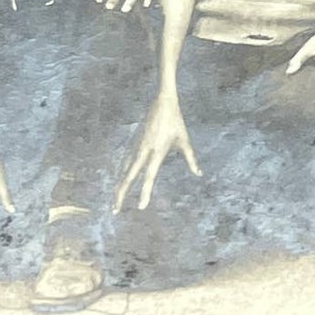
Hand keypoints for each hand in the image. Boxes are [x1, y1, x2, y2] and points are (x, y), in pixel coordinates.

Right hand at [114, 94, 200, 210]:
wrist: (162, 102)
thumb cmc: (176, 122)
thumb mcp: (184, 140)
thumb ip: (191, 159)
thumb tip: (199, 174)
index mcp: (157, 152)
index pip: (150, 177)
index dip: (145, 192)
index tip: (141, 207)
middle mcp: (144, 151)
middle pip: (129, 177)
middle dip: (121, 194)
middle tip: (114, 211)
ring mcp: (136, 146)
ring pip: (124, 170)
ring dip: (119, 185)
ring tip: (115, 201)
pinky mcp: (133, 142)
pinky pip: (125, 161)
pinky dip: (121, 173)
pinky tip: (120, 181)